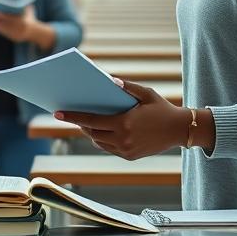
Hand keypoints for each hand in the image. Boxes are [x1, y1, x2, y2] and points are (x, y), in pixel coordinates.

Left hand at [0, 5, 41, 42]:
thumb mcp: (29, 10)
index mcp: (23, 21)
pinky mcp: (15, 39)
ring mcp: (18, 34)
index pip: (11, 18)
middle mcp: (20, 29)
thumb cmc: (28, 17)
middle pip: (6, 24)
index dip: (2, 15)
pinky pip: (4, 33)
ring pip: (4, 29)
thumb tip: (17, 1)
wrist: (36, 32)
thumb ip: (24, 4)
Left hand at [53, 79, 187, 160]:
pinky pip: (108, 148)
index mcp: (125, 123)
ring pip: (98, 142)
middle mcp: (123, 139)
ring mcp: (126, 150)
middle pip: (92, 132)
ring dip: (90, 132)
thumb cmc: (162, 108)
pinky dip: (101, 139)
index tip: (57, 113)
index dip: (73, 117)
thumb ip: (127, 86)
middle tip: (68, 115)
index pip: (91, 120)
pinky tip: (98, 130)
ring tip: (83, 122)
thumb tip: (109, 79)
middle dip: (79, 124)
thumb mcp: (146, 93)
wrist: (179, 130)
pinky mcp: (130, 156)